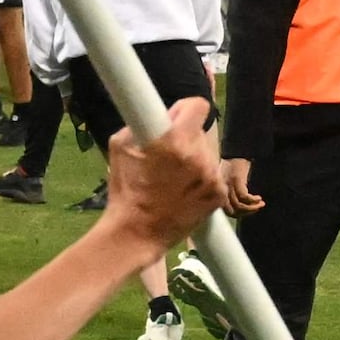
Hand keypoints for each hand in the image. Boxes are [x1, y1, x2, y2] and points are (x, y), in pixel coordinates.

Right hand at [92, 105, 217, 248]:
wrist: (136, 234)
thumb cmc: (125, 190)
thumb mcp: (120, 145)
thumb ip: (142, 123)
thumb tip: (161, 116)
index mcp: (175, 141)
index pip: (199, 106)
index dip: (185, 110)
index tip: (175, 120)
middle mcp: (198, 156)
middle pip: (201, 133)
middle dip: (186, 139)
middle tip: (168, 157)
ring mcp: (212, 177)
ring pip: (208, 155)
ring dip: (196, 160)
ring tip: (175, 179)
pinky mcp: (218, 196)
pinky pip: (214, 177)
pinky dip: (203, 181)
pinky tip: (185, 192)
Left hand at [209, 148, 265, 219]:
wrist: (236, 152)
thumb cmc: (233, 165)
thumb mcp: (229, 181)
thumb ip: (230, 192)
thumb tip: (239, 206)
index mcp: (219, 192)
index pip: (225, 211)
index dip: (238, 214)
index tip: (248, 212)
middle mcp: (222, 190)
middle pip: (231, 211)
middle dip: (245, 213)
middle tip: (255, 210)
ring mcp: (228, 186)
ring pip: (238, 205)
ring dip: (251, 208)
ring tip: (260, 204)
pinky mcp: (236, 180)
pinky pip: (244, 197)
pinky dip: (252, 200)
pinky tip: (259, 198)